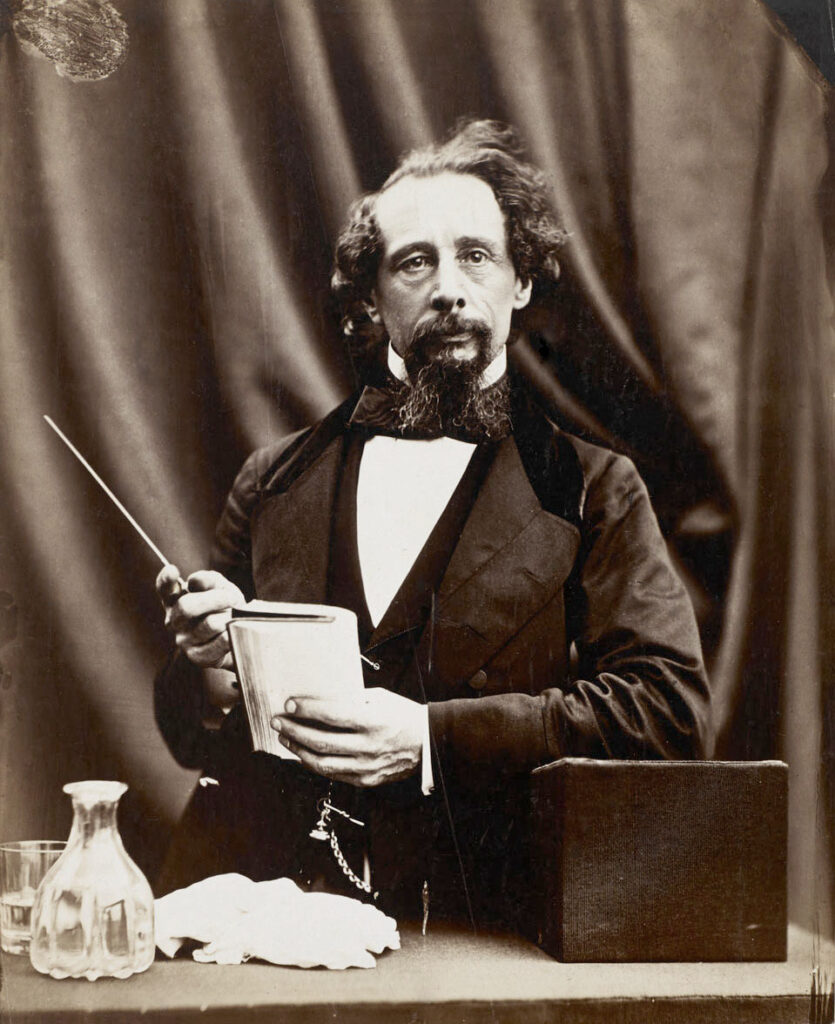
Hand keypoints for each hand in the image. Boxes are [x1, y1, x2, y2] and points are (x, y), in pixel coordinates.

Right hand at [156, 564, 244, 669]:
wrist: (235, 633)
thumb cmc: (224, 607)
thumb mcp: (220, 587)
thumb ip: (209, 579)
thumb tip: (195, 580)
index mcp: (175, 600)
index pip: (164, 589)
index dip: (166, 580)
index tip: (172, 570)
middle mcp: (174, 621)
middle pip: (187, 607)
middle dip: (215, 599)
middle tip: (230, 597)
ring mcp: (183, 640)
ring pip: (210, 624)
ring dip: (227, 617)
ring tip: (232, 617)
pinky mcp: (197, 656)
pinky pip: (218, 643)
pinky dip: (229, 635)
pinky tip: (230, 632)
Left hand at [271, 688, 424, 786]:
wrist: (428, 744)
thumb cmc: (403, 715)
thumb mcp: (379, 699)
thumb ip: (351, 700)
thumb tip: (320, 699)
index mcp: (373, 721)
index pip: (332, 716)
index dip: (307, 710)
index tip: (290, 703)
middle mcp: (368, 747)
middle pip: (321, 741)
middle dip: (294, 730)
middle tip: (278, 720)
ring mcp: (366, 767)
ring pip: (322, 763)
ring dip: (298, 749)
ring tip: (285, 737)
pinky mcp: (366, 780)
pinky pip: (333, 774)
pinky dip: (313, 764)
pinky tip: (303, 753)